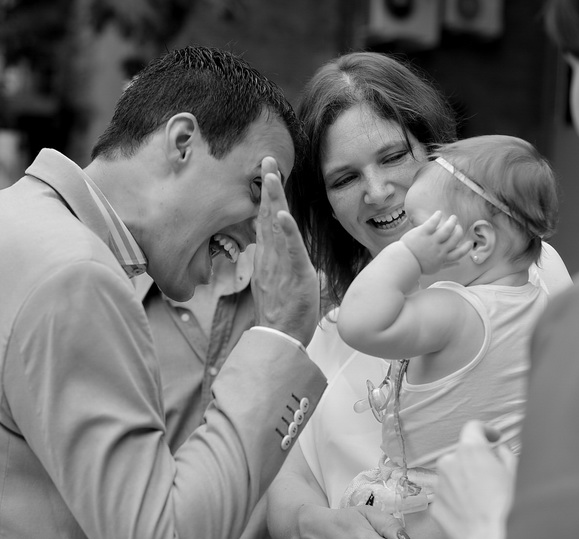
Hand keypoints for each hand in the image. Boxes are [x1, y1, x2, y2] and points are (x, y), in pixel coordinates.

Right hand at [252, 157, 319, 346]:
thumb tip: (312, 270)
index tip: (267, 176)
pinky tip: (282, 213)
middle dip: (267, 187)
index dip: (267, 198)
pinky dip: (286, 230)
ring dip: (272, 198)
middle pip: (267, 214)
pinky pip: (289, 248)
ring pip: (274, 224)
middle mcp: (270, 257)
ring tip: (269, 174)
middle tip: (266, 161)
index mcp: (269, 259)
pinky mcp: (294, 274)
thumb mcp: (292, 289)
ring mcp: (279, 264)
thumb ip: (299, 275)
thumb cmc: (287, 317)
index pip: (267, 222)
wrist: (280, 339)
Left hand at [399, 211, 471, 274]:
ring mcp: (432, 241)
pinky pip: (433, 222)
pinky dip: (438, 216)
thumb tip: (458, 264)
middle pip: (455, 238)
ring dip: (452, 222)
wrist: (402, 261)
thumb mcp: (434, 268)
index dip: (466, 248)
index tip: (470, 243)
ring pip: (447, 229)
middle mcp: (439, 250)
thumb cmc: (417, 265)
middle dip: (459, 231)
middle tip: (458, 226)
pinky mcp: (423, 233)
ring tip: (453, 218)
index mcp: (442, 259)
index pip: (459, 254)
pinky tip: (439, 213)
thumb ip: (446, 265)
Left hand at [432, 420, 516, 538]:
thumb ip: (504, 455)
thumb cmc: (507, 507)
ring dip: (466, 481)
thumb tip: (497, 451)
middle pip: (462, 454)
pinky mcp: (434, 505)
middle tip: (494, 478)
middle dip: (476, 462)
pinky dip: (459, 500)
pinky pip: (448, 496)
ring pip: (453, 476)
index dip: (485, 431)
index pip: (473, 428)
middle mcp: (449, 462)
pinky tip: (474, 513)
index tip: (494, 439)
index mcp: (470, 450)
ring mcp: (438, 484)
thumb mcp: (515, 474)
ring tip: (484, 500)